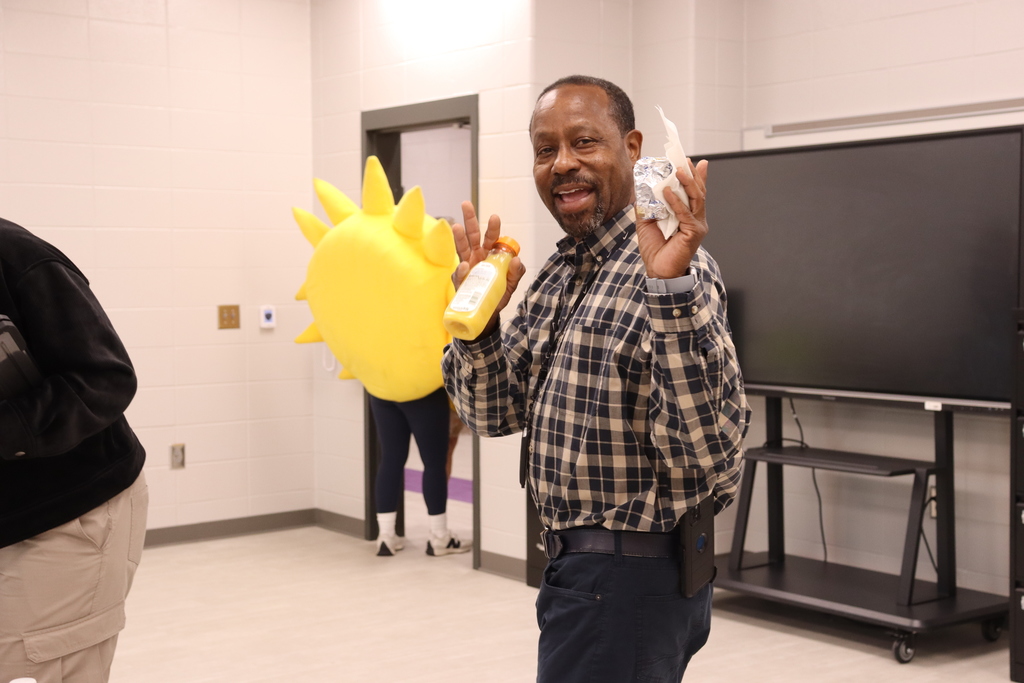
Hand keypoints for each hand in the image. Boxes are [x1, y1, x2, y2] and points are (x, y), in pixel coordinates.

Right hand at [451, 201, 526, 337]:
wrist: (485, 316)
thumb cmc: (497, 296)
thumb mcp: (511, 285)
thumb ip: (516, 272)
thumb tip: (517, 259)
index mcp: (490, 255)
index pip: (491, 237)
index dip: (493, 228)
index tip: (495, 217)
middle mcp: (477, 257)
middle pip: (472, 235)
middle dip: (469, 220)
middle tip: (466, 204)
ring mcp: (467, 267)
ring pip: (461, 248)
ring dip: (458, 238)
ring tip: (456, 227)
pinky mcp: (460, 281)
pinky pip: (461, 274)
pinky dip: (463, 269)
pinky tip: (465, 266)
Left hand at [635, 159, 708, 279]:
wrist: (658, 270)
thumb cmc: (655, 248)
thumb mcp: (648, 221)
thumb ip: (648, 205)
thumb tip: (641, 188)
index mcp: (687, 214)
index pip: (693, 191)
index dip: (695, 176)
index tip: (690, 160)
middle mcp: (696, 218)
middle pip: (698, 191)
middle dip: (692, 174)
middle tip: (684, 160)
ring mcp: (697, 225)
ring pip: (696, 199)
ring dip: (687, 183)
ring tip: (678, 170)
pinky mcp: (694, 233)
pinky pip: (685, 213)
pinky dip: (676, 201)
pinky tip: (667, 192)